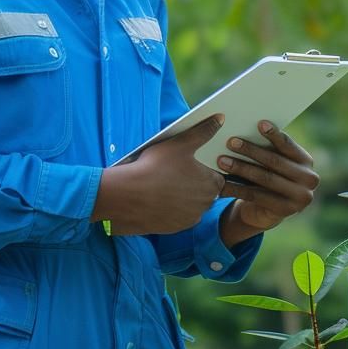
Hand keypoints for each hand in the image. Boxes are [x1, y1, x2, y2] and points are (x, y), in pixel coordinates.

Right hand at [94, 115, 224, 234]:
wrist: (127, 197)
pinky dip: (170, 209)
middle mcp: (205, 205)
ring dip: (182, 198)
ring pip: (190, 205)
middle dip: (194, 183)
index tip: (192, 165)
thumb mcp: (181, 144)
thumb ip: (203, 132)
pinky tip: (157, 198)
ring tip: (164, 185)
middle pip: (204, 192)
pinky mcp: (173, 228)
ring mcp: (189, 219)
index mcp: (211, 185)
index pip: (218, 178)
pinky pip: (176, 216)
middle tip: (176, 173)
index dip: (205, 170)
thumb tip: (220, 119)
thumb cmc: (155, 168)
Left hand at [217, 121, 318, 235]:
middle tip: (230, 142)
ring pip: (265, 178)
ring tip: (222, 161)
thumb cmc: (268, 176)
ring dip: (241, 168)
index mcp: (306, 161)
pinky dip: (237, 189)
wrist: (267, 211)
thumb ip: (268, 149)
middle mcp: (309, 179)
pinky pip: (256, 196)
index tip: (259, 123)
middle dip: (251, 150)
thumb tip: (245, 129)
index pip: (288, 145)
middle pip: (275, 161)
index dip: (274, 134)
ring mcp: (300, 197)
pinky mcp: (286, 211)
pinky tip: (222, 184)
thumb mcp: (273, 163)